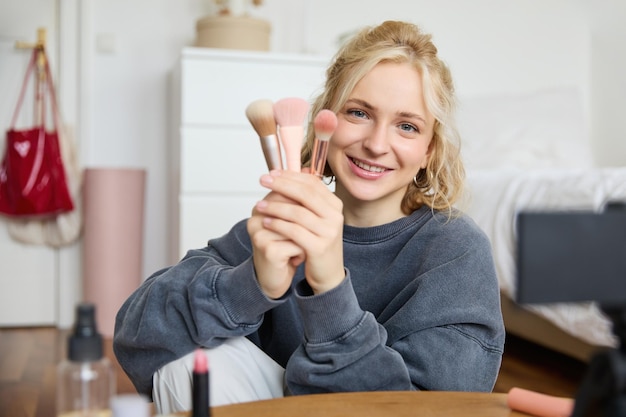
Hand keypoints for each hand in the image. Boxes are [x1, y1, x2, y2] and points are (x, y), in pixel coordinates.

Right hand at [248, 191, 303, 298]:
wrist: (273, 277)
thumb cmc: (284, 248)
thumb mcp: (290, 220)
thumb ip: (295, 197)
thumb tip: (306, 169)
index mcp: (261, 206)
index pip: (286, 191)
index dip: (305, 202)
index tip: (312, 215)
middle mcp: (257, 216)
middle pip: (291, 205)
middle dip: (306, 219)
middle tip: (311, 230)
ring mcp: (260, 233)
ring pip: (296, 225)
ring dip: (305, 237)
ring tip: (303, 245)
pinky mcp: (267, 249)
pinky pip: (296, 243)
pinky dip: (302, 251)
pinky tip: (297, 257)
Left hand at [253, 170, 344, 294]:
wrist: (328, 273)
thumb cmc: (318, 243)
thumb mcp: (316, 218)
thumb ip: (307, 199)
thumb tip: (292, 173)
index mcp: (334, 205)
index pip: (312, 182)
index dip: (291, 176)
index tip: (272, 173)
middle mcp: (335, 216)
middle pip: (305, 193)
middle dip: (281, 185)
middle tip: (262, 180)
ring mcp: (329, 232)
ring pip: (298, 212)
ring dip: (275, 206)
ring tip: (259, 205)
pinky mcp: (319, 247)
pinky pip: (294, 231)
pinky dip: (278, 224)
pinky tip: (265, 221)